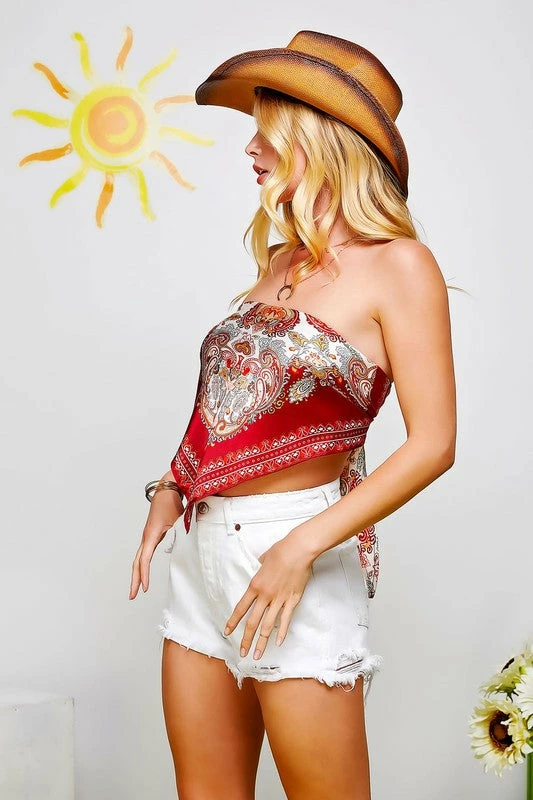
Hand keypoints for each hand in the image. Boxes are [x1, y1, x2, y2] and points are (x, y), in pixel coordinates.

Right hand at [129, 489, 182, 598]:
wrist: (166, 490)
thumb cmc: (172, 502)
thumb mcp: (178, 518)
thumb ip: (183, 532)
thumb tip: (192, 546)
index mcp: (151, 534)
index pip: (145, 558)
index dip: (144, 574)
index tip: (144, 587)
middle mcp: (146, 537)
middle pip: (137, 562)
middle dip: (134, 579)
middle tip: (132, 596)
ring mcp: (147, 536)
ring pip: (139, 559)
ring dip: (136, 574)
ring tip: (136, 589)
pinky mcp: (151, 536)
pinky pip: (144, 554)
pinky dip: (142, 565)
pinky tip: (143, 574)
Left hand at [223, 527, 313, 659]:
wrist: (298, 550)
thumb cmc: (281, 550)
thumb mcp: (264, 558)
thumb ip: (259, 567)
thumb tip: (259, 566)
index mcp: (255, 586)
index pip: (241, 608)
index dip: (233, 622)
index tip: (227, 632)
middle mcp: (265, 596)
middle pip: (252, 622)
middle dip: (246, 639)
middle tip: (242, 652)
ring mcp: (279, 599)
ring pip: (268, 626)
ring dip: (262, 642)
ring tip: (257, 655)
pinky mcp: (292, 600)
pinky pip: (285, 620)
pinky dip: (281, 632)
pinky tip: (277, 642)